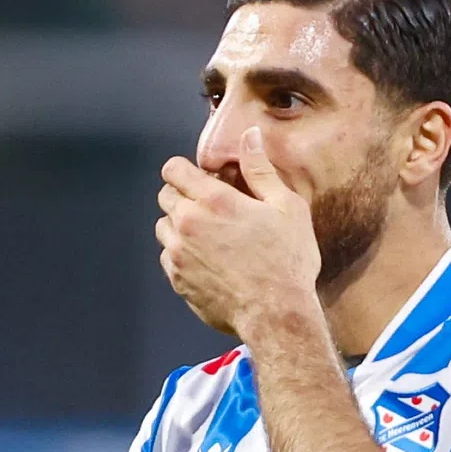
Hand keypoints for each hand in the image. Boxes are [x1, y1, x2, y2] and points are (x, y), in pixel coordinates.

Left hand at [156, 126, 320, 337]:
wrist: (276, 315)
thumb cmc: (287, 262)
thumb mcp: (286, 208)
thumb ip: (261, 170)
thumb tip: (249, 136)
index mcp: (213, 201)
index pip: (174, 170)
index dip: (185, 170)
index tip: (200, 178)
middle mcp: (188, 225)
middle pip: (165, 196)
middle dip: (182, 195)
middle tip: (210, 207)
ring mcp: (179, 255)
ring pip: (163, 227)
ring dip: (179, 225)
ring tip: (209, 235)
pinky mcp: (178, 281)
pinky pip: (168, 257)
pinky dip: (181, 254)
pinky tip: (207, 260)